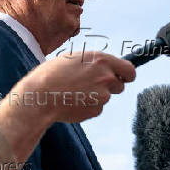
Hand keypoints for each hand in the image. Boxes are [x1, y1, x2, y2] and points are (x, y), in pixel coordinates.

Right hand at [11, 51, 135, 122]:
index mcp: (101, 60)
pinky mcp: (96, 110)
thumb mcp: (75, 58)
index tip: (123, 77)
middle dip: (109, 86)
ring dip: (96, 96)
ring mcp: (103, 95)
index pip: (130, 70)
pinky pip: (96, 108)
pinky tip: (73, 101)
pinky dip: (87, 106)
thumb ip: (95, 63)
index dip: (126, 74)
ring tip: (75, 92)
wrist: (40, 96)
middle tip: (90, 85)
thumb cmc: (52, 74)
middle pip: (120, 85)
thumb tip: (108, 68)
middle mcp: (106, 77)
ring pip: (106, 97)